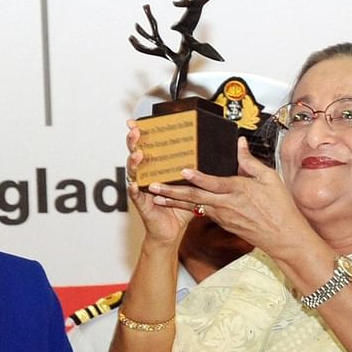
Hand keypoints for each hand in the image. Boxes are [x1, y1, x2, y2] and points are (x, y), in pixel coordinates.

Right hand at [125, 119, 192, 245]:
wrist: (173, 230)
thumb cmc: (181, 207)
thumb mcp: (192, 183)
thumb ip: (200, 168)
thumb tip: (217, 153)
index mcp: (158, 168)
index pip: (148, 146)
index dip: (141, 133)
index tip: (137, 121)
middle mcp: (147, 175)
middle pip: (136, 154)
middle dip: (134, 142)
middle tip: (136, 131)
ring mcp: (142, 188)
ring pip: (134, 172)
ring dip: (134, 162)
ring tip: (138, 154)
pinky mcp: (142, 203)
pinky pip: (136, 195)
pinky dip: (135, 189)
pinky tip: (136, 183)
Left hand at [147, 137, 313, 257]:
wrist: (283, 237)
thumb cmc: (279, 207)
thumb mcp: (269, 178)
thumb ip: (249, 161)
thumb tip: (239, 144)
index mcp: (237, 191)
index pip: (213, 183)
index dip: (196, 177)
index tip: (182, 171)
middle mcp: (226, 205)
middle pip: (195, 198)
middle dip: (171, 193)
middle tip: (153, 188)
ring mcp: (223, 216)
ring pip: (194, 206)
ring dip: (174, 202)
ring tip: (156, 197)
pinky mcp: (223, 223)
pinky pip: (202, 212)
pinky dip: (188, 207)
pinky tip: (177, 203)